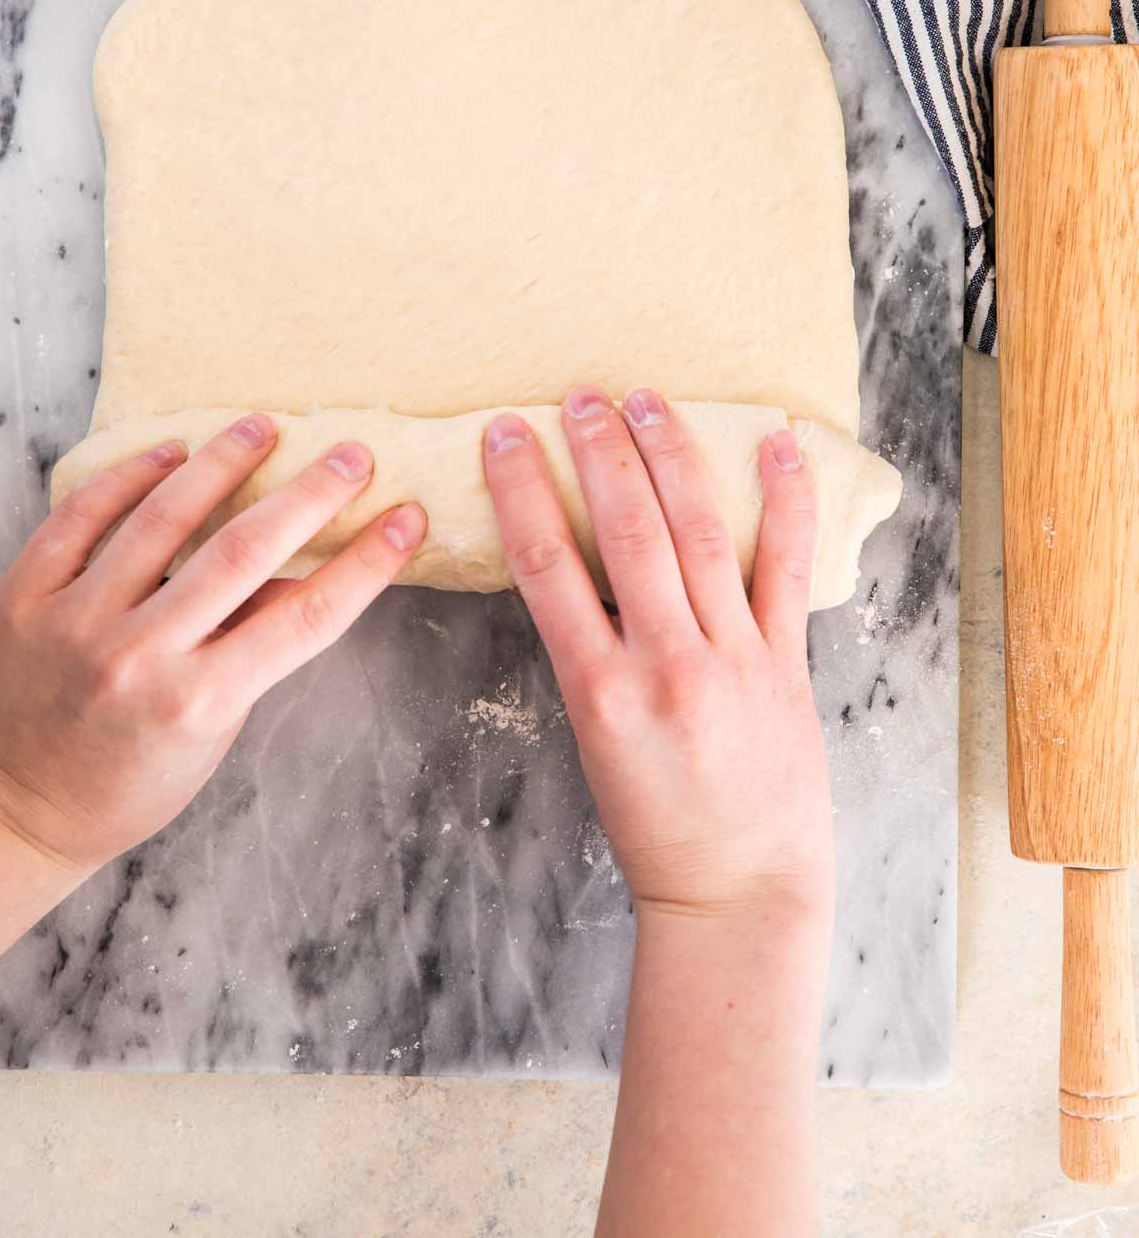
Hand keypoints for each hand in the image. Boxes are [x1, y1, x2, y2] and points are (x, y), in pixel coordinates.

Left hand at [0, 414, 425, 876]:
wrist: (20, 808)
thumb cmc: (132, 779)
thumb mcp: (215, 729)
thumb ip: (254, 648)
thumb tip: (302, 567)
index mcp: (197, 701)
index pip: (304, 617)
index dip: (365, 564)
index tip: (406, 519)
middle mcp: (138, 656)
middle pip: (241, 553)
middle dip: (308, 495)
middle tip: (350, 455)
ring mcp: (77, 621)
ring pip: (160, 518)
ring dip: (221, 464)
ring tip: (261, 427)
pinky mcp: (30, 596)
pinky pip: (81, 517)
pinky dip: (128, 477)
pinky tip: (170, 450)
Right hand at [482, 388, 832, 924]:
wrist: (738, 895)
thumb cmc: (655, 826)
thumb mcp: (594, 742)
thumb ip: (590, 655)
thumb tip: (578, 568)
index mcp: (601, 691)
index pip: (549, 566)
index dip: (522, 489)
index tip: (506, 434)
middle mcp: (667, 664)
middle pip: (627, 531)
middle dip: (601, 452)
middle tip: (581, 396)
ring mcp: (734, 660)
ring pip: (700, 533)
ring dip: (670, 457)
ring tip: (646, 401)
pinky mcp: (786, 665)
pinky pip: (786, 570)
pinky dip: (785, 503)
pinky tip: (777, 447)